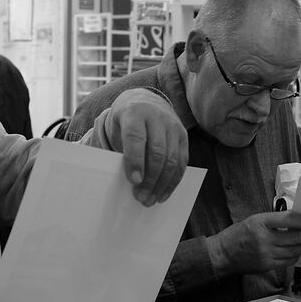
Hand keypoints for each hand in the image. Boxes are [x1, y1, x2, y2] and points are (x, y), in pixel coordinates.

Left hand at [106, 88, 187, 205]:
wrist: (144, 102)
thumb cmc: (125, 122)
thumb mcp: (117, 128)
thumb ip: (120, 150)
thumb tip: (128, 183)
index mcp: (134, 113)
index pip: (136, 137)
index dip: (135, 160)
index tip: (133, 181)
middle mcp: (156, 117)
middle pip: (157, 152)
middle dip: (150, 178)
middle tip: (141, 197)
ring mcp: (173, 126)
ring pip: (171, 159)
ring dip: (162, 184)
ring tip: (151, 200)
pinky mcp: (183, 136)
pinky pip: (181, 162)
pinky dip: (173, 181)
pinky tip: (163, 193)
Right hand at [209, 211, 300, 274]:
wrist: (223, 254)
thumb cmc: (238, 235)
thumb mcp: (253, 220)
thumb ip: (273, 220)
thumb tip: (294, 220)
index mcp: (259, 223)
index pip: (287, 219)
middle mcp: (264, 239)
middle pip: (294, 237)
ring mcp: (266, 254)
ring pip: (293, 251)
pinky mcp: (267, 265)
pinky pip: (287, 262)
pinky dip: (295, 256)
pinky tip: (296, 252)